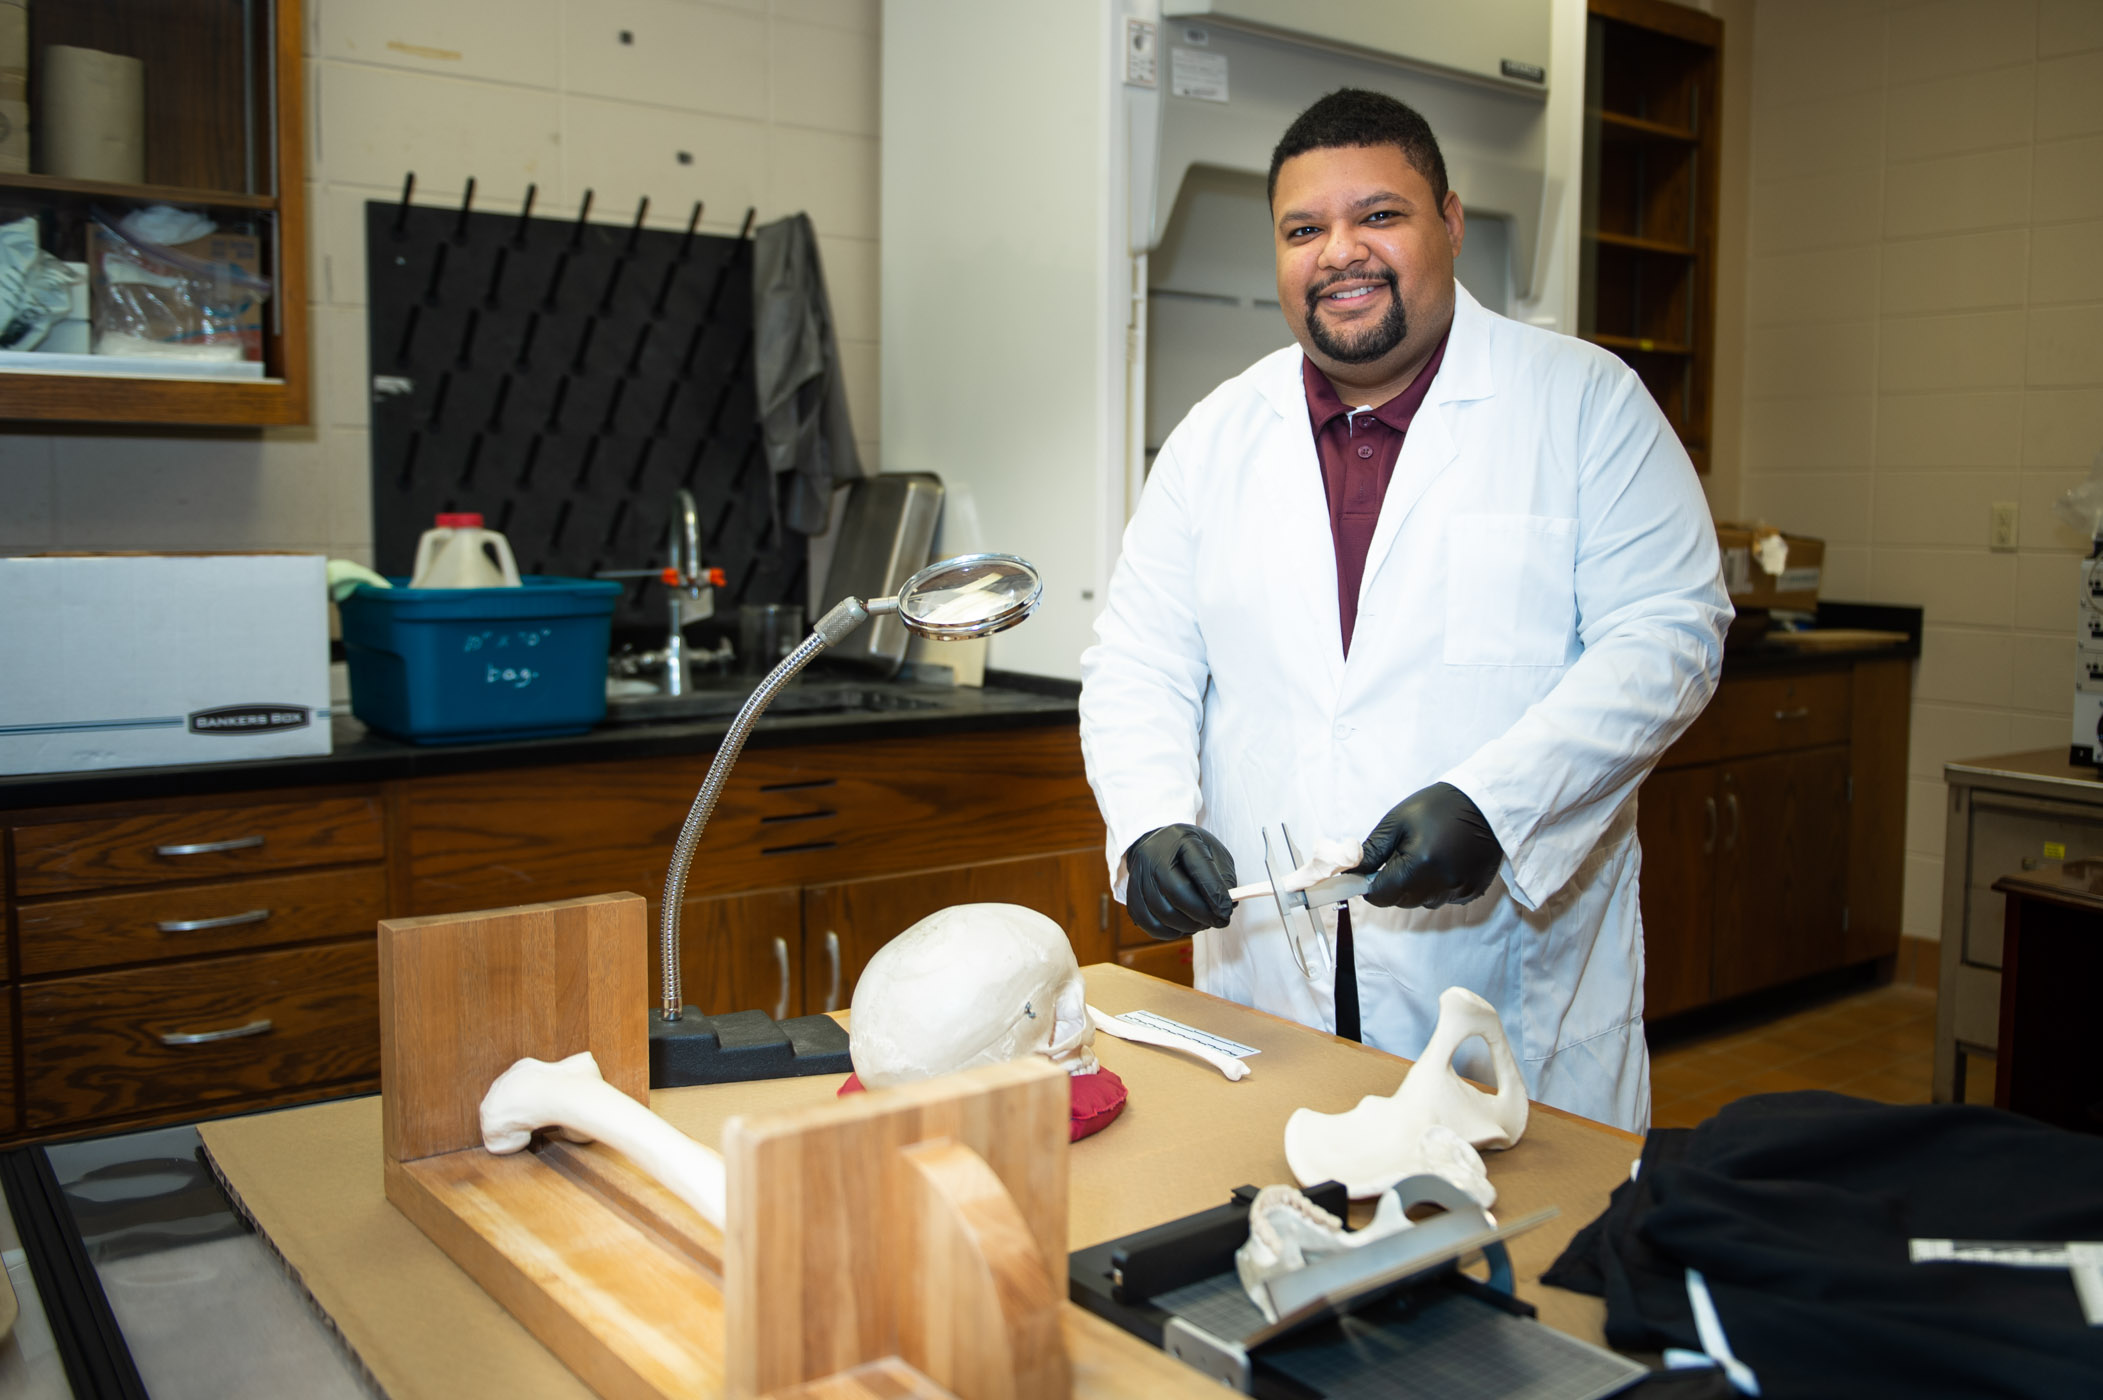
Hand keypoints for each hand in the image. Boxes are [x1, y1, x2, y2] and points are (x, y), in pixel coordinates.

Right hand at [1124, 824, 1237, 939]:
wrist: (1156, 844)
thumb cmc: (1189, 850)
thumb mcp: (1212, 851)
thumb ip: (1223, 877)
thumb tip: (1226, 907)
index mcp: (1180, 839)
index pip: (1199, 869)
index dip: (1214, 894)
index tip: (1227, 912)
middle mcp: (1154, 856)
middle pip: (1177, 893)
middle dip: (1202, 914)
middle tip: (1218, 921)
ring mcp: (1138, 875)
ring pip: (1163, 912)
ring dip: (1188, 926)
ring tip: (1201, 922)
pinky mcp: (1131, 895)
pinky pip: (1148, 923)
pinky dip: (1168, 932)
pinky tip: (1181, 927)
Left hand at [1353, 783, 1501, 908]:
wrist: (1484, 804)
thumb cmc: (1438, 808)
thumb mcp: (1397, 822)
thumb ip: (1372, 851)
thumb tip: (1351, 872)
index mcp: (1418, 866)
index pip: (1380, 896)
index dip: (1370, 885)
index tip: (1372, 871)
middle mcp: (1440, 884)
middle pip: (1401, 901)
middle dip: (1394, 884)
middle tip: (1402, 856)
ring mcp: (1459, 891)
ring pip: (1423, 902)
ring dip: (1417, 887)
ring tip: (1427, 856)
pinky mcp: (1473, 892)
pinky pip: (1444, 898)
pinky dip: (1438, 886)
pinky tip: (1444, 863)